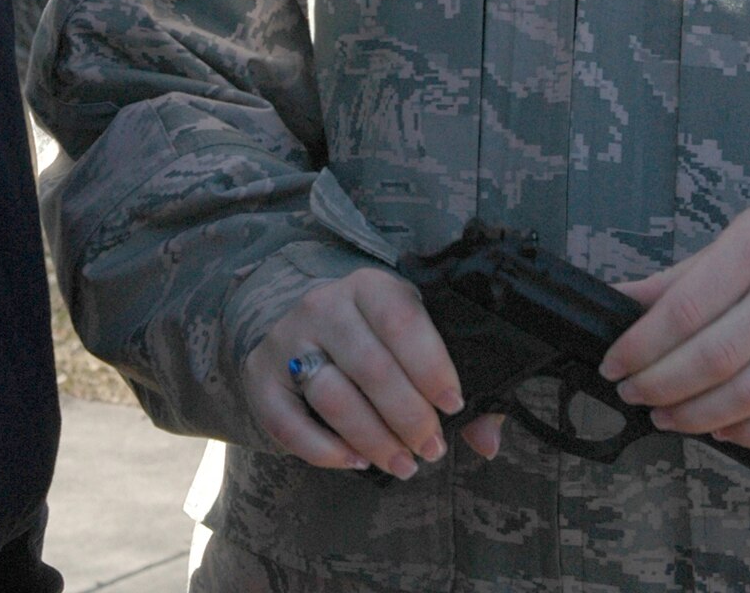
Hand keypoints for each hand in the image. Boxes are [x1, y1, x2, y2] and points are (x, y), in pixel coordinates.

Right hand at [242, 267, 500, 477]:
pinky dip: (323, 450)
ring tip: (403, 463)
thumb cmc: (373, 337)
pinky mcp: (261, 377)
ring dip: (372, 439)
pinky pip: (287, 422)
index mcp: (369, 286)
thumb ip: (452, 385)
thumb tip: (488, 441)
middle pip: (370, 366)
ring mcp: (288, 339)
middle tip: (432, 449)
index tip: (454, 405)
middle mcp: (324, 304)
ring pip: (332, 395)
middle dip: (408, 416)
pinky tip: (355, 462)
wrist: (297, 321)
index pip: (401, 319)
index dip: (431, 365)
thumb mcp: (411, 339)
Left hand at [597, 201, 749, 448]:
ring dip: (698, 415)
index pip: (685, 310)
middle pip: (716, 358)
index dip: (641, 345)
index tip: (613, 365)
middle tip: (632, 394)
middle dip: (663, 384)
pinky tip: (718, 430)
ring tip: (664, 416)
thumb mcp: (720, 246)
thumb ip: (672, 284)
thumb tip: (615, 303)